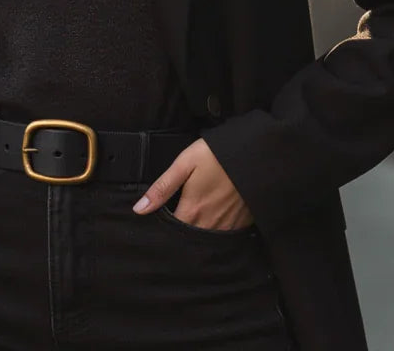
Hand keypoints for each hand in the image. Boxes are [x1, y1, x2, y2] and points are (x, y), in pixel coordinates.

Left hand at [132, 138, 254, 230]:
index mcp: (192, 211)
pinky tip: (214, 222)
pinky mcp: (242, 223)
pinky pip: (226, 236)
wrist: (254, 153)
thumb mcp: (185, 164)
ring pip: (208, 241)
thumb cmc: (216, 155)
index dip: (163, 233)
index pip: (172, 234)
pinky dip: (217, 234)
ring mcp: (228, 225)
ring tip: (192, 228)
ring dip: (199, 237)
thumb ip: (162, 187)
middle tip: (173, 233)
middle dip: (180, 239)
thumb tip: (139, 209)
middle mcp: (210, 224)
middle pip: (190, 240)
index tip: (156, 231)